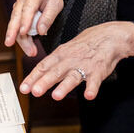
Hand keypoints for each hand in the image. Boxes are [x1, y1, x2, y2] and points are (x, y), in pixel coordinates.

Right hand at [4, 0, 62, 55]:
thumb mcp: (56, 2)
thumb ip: (49, 16)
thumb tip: (41, 31)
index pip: (28, 7)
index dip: (25, 20)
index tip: (23, 32)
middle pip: (16, 17)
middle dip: (14, 33)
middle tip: (14, 45)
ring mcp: (17, 6)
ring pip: (15, 24)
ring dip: (21, 40)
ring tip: (31, 52)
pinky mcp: (16, 13)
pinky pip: (17, 26)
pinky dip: (21, 38)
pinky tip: (28, 47)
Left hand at [19, 21, 133, 99]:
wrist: (110, 36)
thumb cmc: (86, 44)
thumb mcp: (67, 49)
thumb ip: (54, 63)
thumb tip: (38, 75)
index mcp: (61, 54)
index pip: (43, 66)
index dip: (33, 77)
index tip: (23, 88)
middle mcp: (70, 60)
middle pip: (55, 72)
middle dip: (44, 82)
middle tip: (34, 92)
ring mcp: (84, 65)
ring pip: (73, 77)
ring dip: (64, 86)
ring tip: (56, 96)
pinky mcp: (98, 71)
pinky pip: (95, 81)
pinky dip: (92, 88)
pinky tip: (89, 96)